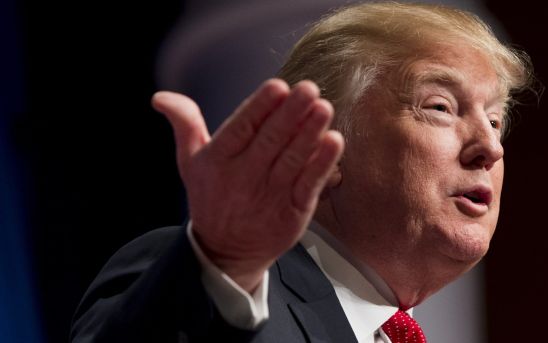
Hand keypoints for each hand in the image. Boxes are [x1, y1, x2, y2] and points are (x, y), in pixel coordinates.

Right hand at [152, 79, 343, 291]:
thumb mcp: (190, 162)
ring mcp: (271, 195)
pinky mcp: (293, 212)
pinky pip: (309, 185)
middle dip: (291, 114)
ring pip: (292, 160)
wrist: (226, 251)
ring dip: (309, 133)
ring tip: (323, 109)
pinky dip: (322, 164)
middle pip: (270, 140)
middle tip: (308, 89)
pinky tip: (333, 142)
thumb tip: (161, 97)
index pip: (241, 128)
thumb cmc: (211, 197)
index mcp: (219, 160)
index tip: (277, 87)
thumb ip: (184, 125)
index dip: (260, 107)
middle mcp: (244, 176)